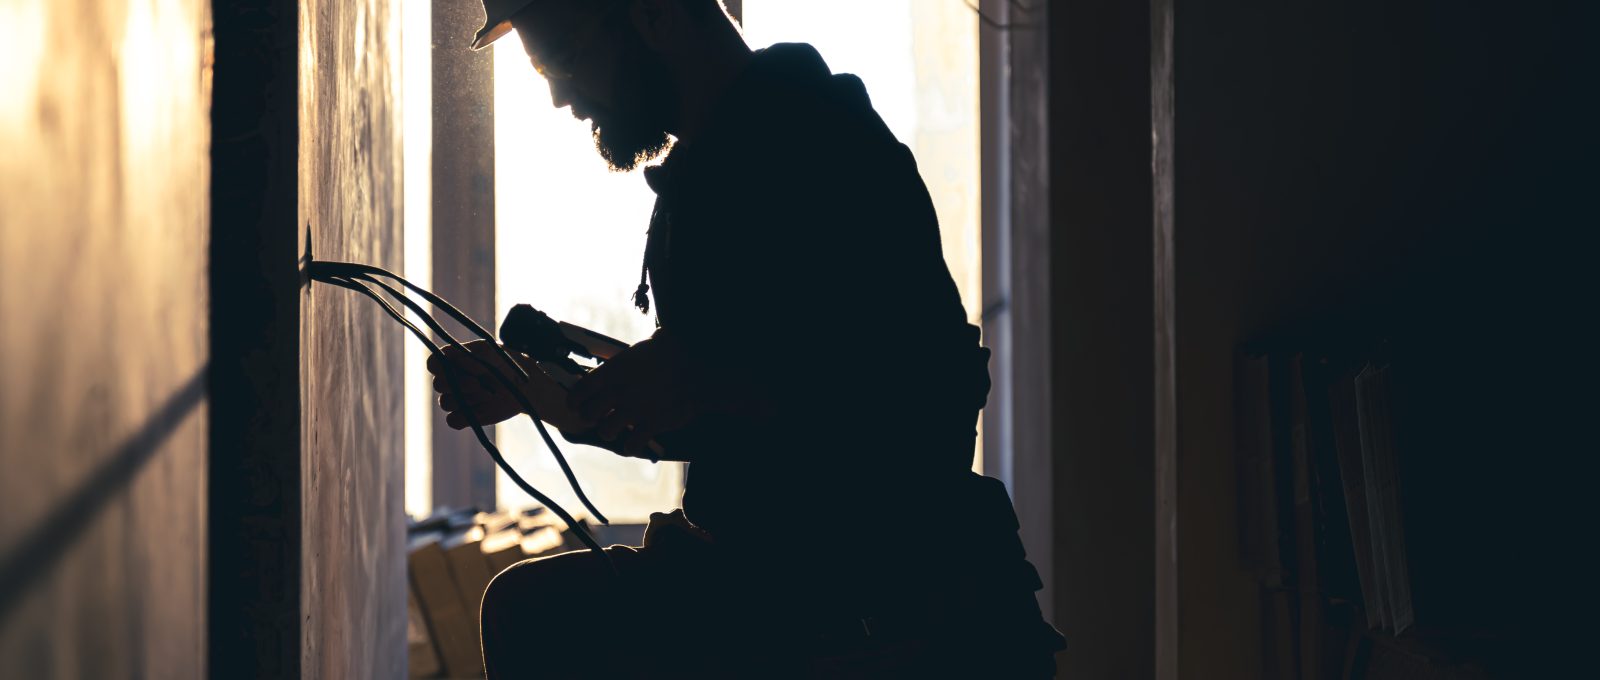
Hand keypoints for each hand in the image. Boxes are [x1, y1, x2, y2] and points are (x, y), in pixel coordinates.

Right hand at [426, 340, 585, 431]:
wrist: (526, 386)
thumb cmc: (508, 363)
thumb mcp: (492, 352)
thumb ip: (471, 354)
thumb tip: (450, 356)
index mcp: (454, 361)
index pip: (433, 363)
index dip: (438, 367)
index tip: (452, 367)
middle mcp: (452, 380)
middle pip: (438, 385)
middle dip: (457, 384)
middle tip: (478, 383)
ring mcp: (458, 399)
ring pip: (445, 403)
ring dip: (465, 399)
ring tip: (487, 394)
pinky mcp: (466, 417)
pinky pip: (453, 421)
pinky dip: (464, 417)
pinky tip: (481, 410)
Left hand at [567, 331, 703, 457]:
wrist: (698, 372)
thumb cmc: (670, 355)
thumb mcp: (639, 351)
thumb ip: (620, 362)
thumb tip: (607, 367)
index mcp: (615, 370)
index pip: (582, 390)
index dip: (574, 400)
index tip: (574, 405)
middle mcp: (620, 391)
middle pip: (589, 413)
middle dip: (589, 418)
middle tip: (595, 418)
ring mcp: (635, 410)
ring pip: (606, 431)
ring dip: (608, 432)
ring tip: (614, 430)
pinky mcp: (651, 425)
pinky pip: (630, 444)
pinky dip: (629, 447)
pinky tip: (632, 443)